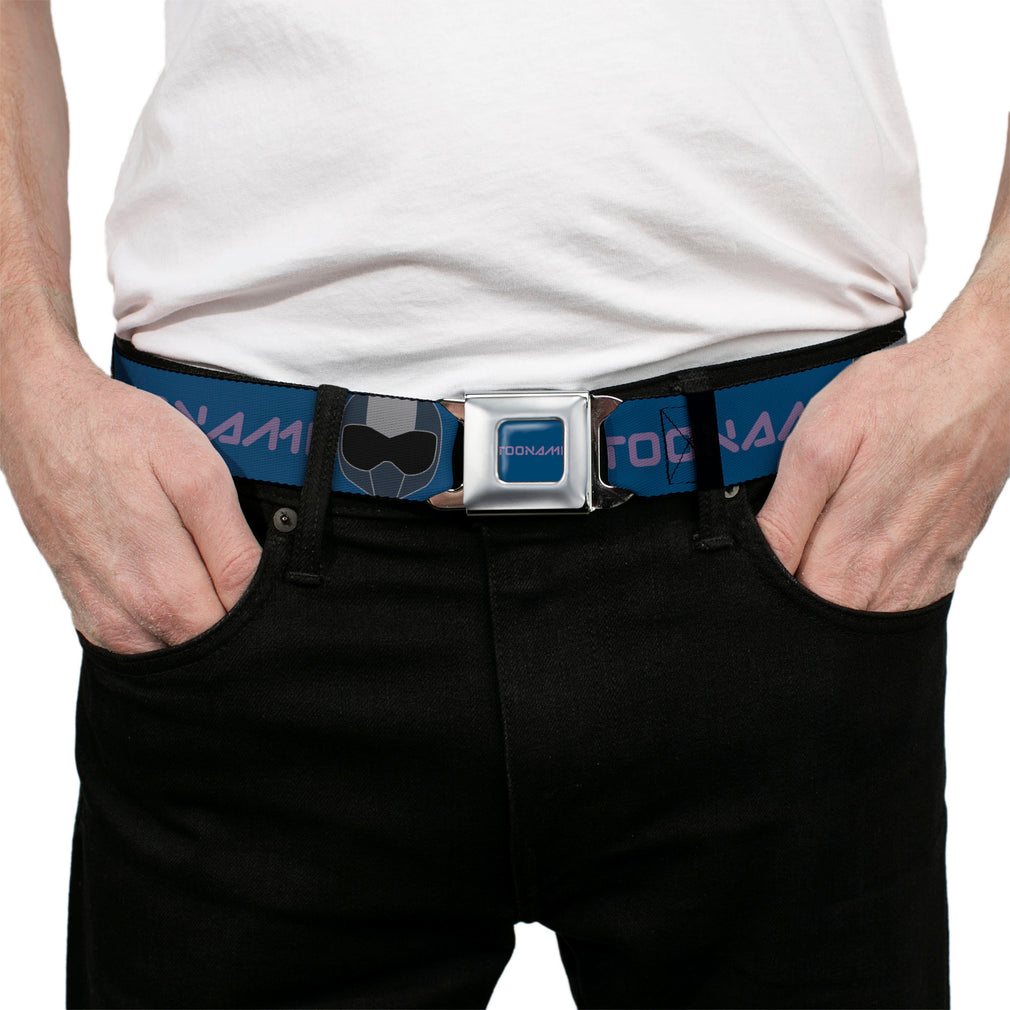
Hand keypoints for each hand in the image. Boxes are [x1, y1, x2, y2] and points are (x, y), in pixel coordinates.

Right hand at [1, 343, 261, 652]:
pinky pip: (141, 642)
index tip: (273, 582)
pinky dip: (166, 621)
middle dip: (235, 618)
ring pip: (176, 650)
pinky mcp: (87, 610)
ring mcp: (103, 617)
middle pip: (207, 646)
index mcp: (163, 589)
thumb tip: (260, 593)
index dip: (264, 611)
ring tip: (204, 567)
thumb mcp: (198, 476)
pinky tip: (172, 577)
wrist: (45, 416)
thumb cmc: (120, 435)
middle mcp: (128, 615)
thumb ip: (232, 547)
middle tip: (235, 566)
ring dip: (201, 621)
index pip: (236, 634)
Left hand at [756, 296, 1009, 611]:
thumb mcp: (816, 448)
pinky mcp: (937, 574)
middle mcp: (881, 590)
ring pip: (847, 611)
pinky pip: (886, 600)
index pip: (779, 611)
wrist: (985, 384)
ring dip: (827, 578)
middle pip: (812, 615)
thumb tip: (753, 561)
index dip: (757, 582)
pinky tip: (864, 532)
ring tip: (832, 525)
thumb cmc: (901, 404)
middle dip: (791, 582)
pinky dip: (865, 576)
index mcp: (842, 568)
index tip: (756, 550)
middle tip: (798, 527)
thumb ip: (782, 519)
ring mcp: (914, 585)